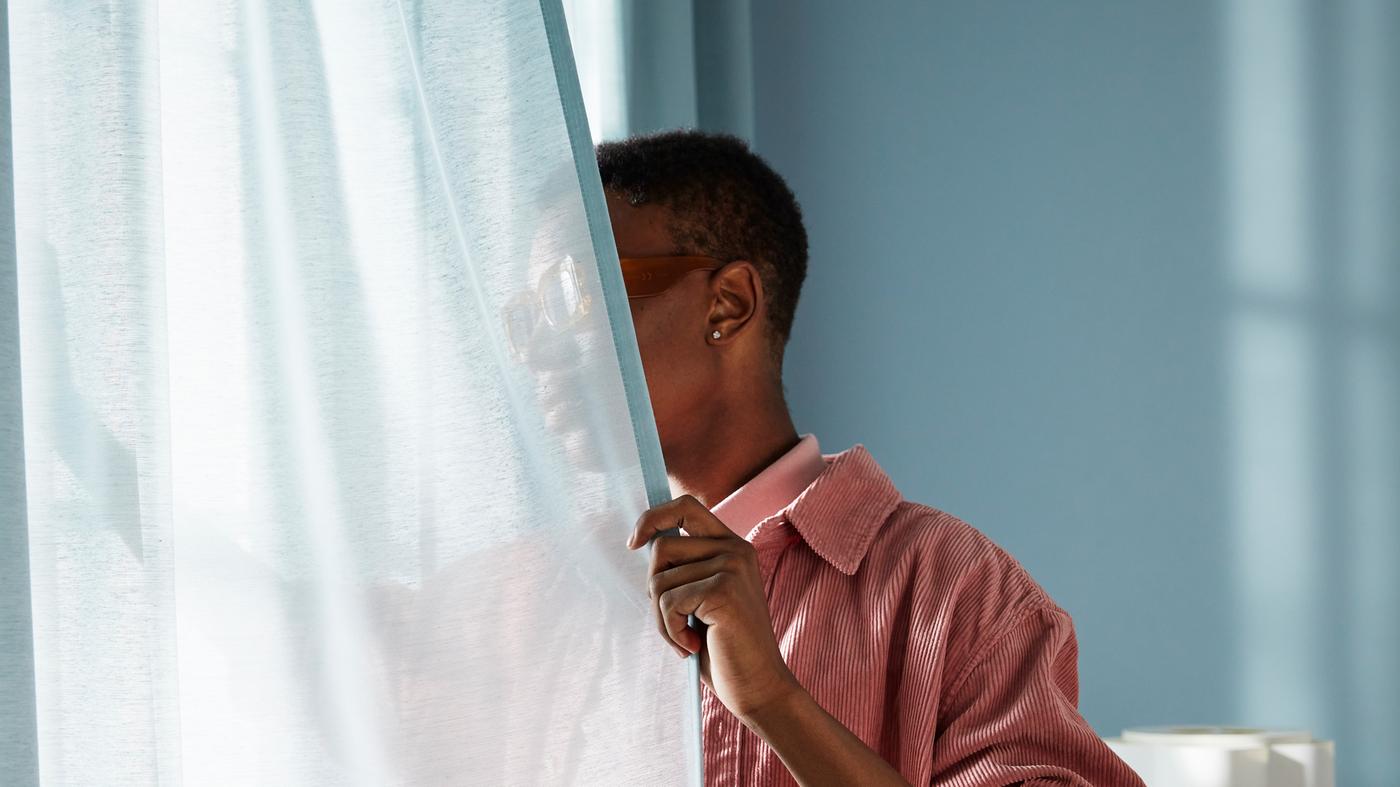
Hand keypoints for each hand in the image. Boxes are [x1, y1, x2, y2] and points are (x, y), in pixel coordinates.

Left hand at [626, 495, 799, 719]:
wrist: (759, 685)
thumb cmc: (725, 647)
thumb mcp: (703, 597)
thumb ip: (685, 568)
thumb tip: (642, 543)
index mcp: (732, 546)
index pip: (686, 506)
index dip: (653, 518)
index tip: (634, 544)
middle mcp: (735, 550)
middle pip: (662, 548)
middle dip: (654, 590)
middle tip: (674, 620)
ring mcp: (731, 567)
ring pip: (660, 581)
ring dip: (663, 620)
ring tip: (687, 639)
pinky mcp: (723, 590)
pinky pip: (668, 603)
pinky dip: (672, 632)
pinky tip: (693, 645)